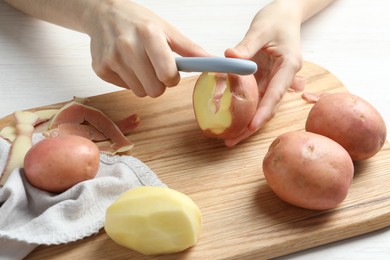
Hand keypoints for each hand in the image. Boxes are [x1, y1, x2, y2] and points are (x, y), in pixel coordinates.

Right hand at [86, 0, 208, 96]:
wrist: (103, 14)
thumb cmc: (139, 22)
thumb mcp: (167, 30)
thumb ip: (190, 49)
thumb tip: (212, 62)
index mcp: (149, 35)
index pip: (167, 75)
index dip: (172, 78)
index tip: (170, 71)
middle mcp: (128, 46)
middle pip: (154, 90)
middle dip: (159, 84)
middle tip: (154, 68)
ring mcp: (112, 59)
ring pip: (139, 92)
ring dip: (144, 83)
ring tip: (139, 64)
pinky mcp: (100, 68)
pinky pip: (124, 88)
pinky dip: (128, 80)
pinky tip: (125, 64)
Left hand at [224, 1, 304, 145]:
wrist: (285, 15)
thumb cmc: (277, 19)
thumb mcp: (260, 29)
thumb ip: (246, 45)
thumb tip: (230, 57)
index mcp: (288, 66)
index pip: (276, 93)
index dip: (263, 112)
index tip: (251, 126)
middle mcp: (282, 77)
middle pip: (268, 107)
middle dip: (252, 126)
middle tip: (232, 141)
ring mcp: (273, 80)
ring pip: (261, 106)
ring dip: (246, 122)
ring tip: (230, 137)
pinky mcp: (265, 79)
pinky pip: (254, 97)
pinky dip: (243, 108)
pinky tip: (230, 119)